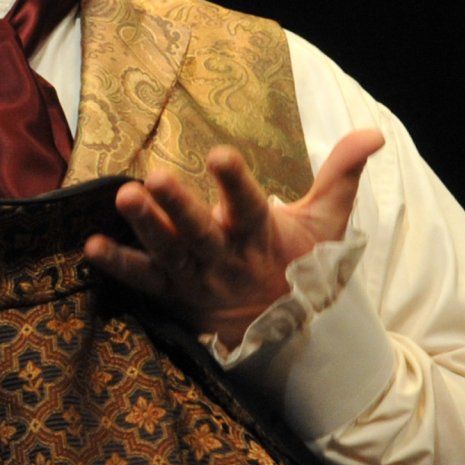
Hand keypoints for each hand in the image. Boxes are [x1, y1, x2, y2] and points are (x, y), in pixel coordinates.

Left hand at [83, 133, 384, 345]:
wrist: (286, 332)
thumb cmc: (300, 263)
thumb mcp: (325, 221)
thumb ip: (341, 172)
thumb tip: (374, 132)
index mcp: (259, 235)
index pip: (248, 205)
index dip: (234, 182)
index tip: (219, 154)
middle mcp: (224, 258)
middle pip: (199, 232)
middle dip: (178, 206)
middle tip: (154, 178)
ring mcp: (195, 278)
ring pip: (167, 253)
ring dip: (143, 227)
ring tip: (123, 198)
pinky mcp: (172, 294)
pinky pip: (142, 281)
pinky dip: (117, 265)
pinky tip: (91, 246)